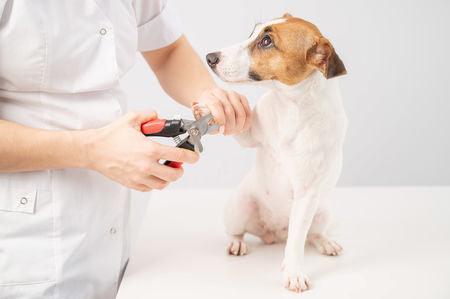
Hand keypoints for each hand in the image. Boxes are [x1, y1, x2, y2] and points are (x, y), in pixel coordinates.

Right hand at [82, 110, 198, 191]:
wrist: (93, 150)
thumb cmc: (110, 136)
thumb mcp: (131, 119)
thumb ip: (149, 115)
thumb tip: (158, 116)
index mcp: (149, 149)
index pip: (178, 156)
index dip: (190, 157)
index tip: (194, 157)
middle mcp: (146, 165)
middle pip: (174, 174)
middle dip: (180, 169)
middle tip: (178, 164)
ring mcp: (139, 177)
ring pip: (163, 184)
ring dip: (168, 178)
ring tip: (166, 170)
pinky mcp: (132, 184)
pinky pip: (150, 188)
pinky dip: (155, 183)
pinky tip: (153, 174)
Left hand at [196, 88, 251, 134]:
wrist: (212, 98)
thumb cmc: (207, 110)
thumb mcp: (202, 117)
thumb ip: (206, 124)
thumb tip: (217, 129)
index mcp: (209, 96)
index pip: (216, 105)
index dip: (220, 119)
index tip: (221, 130)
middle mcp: (221, 93)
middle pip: (230, 111)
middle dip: (229, 127)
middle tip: (226, 133)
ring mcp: (233, 94)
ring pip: (241, 114)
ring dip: (238, 127)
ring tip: (232, 131)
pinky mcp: (242, 97)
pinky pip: (248, 113)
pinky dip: (245, 124)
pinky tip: (239, 127)